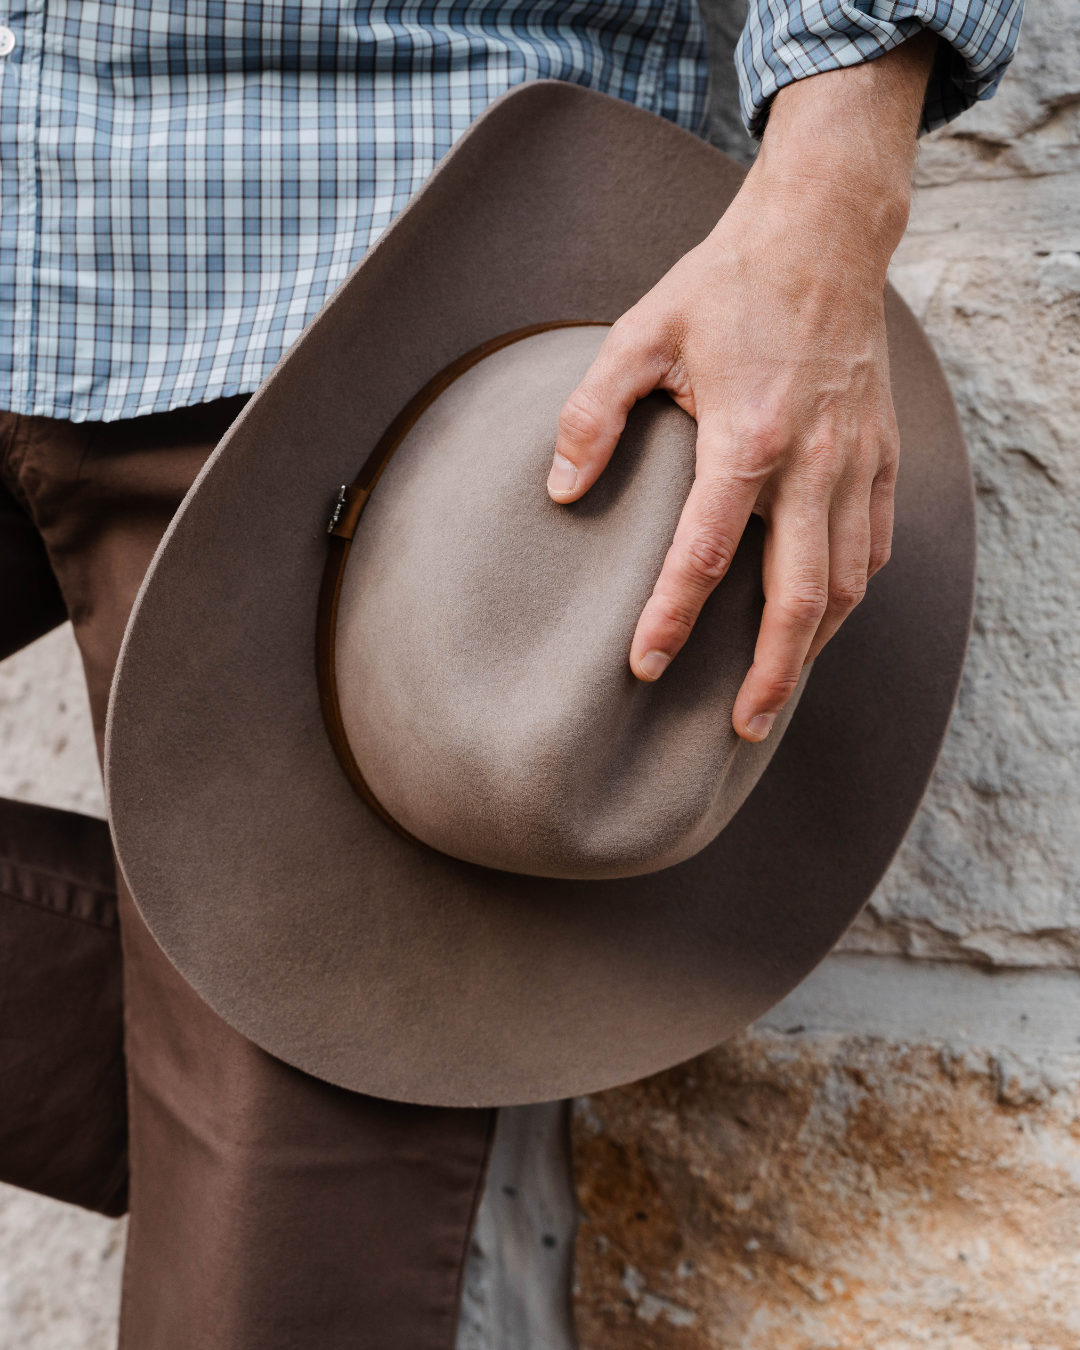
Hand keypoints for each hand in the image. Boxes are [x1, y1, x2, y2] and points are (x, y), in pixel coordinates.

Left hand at [548, 32, 936, 741]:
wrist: (824, 234)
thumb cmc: (726, 284)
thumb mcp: (641, 333)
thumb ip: (593, 413)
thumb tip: (561, 490)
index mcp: (746, 437)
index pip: (705, 555)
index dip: (671, 619)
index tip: (643, 669)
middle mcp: (811, 462)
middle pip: (798, 598)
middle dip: (770, 674)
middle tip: (741, 727)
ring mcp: (854, 462)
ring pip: (845, 584)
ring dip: (814, 648)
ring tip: (777, 691)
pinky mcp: (880, 455)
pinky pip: (873, 546)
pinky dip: (850, 595)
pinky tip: (823, 620)